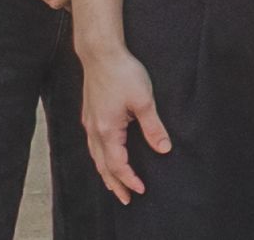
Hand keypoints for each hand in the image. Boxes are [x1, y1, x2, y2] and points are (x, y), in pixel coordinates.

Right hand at [76, 48, 169, 202]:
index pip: (117, 164)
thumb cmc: (123, 73)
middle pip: (102, 165)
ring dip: (106, 173)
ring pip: (95, 156)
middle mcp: (94, 130)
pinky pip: (93, 145)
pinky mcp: (90, 115)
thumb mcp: (144, 101)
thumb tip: (164, 149)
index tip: (141, 190)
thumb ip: (154, 127)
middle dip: (114, 184)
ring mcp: (90, 123)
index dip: (129, 179)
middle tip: (125, 200)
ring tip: (115, 186)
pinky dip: (101, 158)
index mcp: (107, 130)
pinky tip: (106, 158)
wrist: (101, 53)